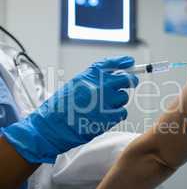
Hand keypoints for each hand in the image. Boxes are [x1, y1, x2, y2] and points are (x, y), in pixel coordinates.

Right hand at [2, 56, 138, 163]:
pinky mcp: (109, 117)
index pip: (111, 64)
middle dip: (130, 81)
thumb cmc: (61, 107)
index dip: (122, 62)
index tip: (130, 62)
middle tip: (132, 82)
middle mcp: (101, 86)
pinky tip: (106, 116)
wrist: (52, 126)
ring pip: (124, 97)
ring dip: (119, 101)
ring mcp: (106, 102)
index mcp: (90, 76)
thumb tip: (113, 77)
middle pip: (126, 79)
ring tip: (105, 106)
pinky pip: (122, 112)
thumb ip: (93, 80)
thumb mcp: (75, 85)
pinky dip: (117, 114)